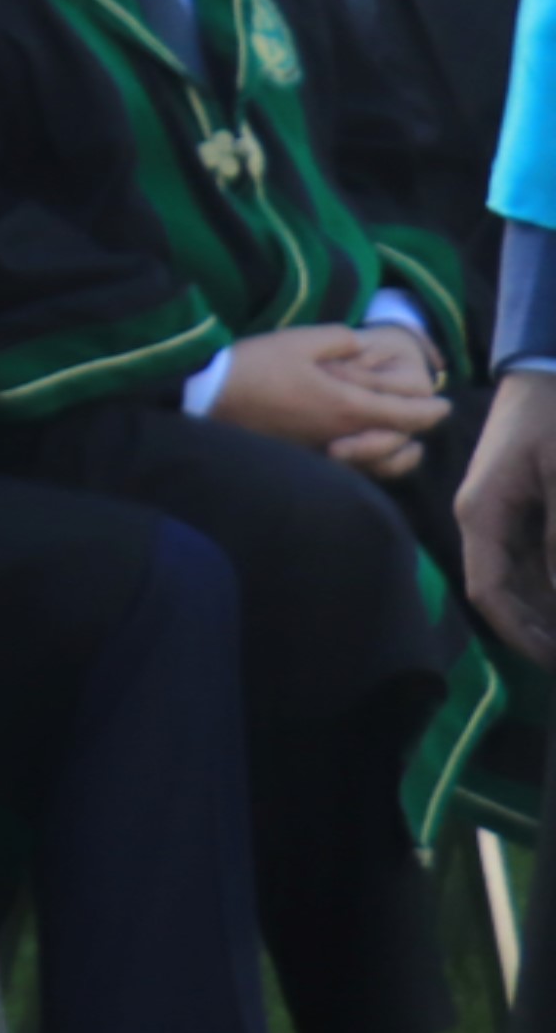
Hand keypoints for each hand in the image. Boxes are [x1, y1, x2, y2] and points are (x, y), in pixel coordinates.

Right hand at [210, 323, 451, 478]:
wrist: (207, 397)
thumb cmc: (256, 366)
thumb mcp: (302, 340)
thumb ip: (342, 341)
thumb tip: (359, 346)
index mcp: (348, 406)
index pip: (407, 415)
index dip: (431, 410)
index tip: (444, 404)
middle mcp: (342, 437)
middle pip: (398, 443)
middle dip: (417, 429)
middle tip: (426, 416)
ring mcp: (323, 452)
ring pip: (377, 464)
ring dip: (397, 452)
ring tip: (404, 442)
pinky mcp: (304, 458)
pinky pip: (350, 469)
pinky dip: (368, 463)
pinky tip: (361, 450)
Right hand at [464, 371, 555, 663]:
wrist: (546, 369)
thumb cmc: (554, 419)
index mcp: (482, 514)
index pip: (489, 592)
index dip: (520, 634)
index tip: (553, 663)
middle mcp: (483, 520)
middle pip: (504, 593)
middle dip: (540, 630)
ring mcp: (500, 514)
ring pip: (521, 579)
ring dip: (549, 609)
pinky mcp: (519, 506)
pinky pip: (533, 558)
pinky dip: (553, 582)